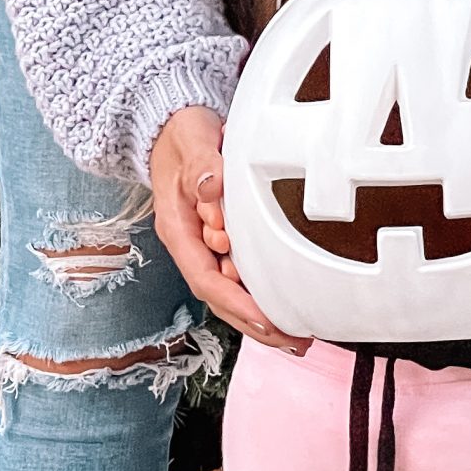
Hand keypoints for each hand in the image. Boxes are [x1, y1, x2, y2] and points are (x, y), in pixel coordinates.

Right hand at [148, 107, 302, 350]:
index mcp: (178, 231)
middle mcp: (191, 245)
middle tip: (295, 343)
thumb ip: (202, 165)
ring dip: (261, 317)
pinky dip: (261, 295)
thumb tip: (211, 189)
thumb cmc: (183, 136)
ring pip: (231, 292)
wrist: (172, 128)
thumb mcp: (191, 142)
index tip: (270, 322)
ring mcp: (205, 245)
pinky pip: (240, 276)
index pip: (208, 280)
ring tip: (297, 338)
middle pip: (221, 298)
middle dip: (256, 325)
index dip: (239, 305)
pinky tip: (286, 307)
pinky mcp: (220, 240)